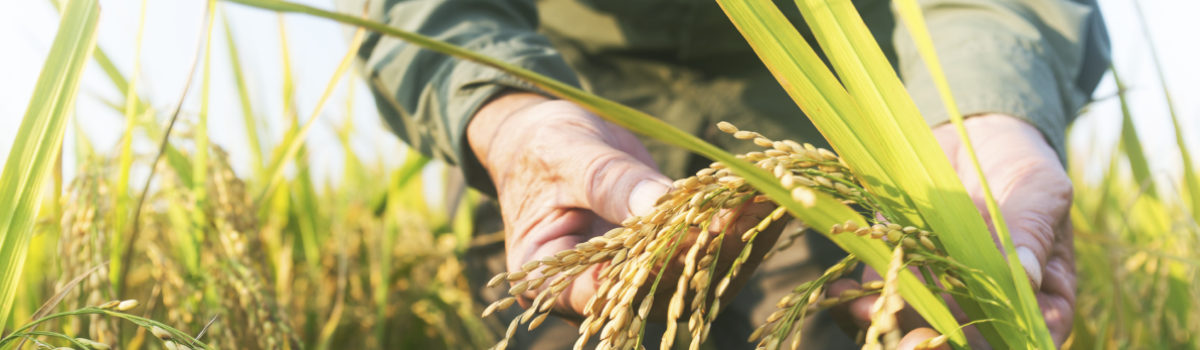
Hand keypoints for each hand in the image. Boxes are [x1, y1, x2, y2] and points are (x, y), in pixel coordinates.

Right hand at [468, 92, 784, 320]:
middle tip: (754, 211)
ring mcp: (635, 281)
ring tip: (774, 199)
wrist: (547, 140)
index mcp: (551, 279)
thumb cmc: (542, 146)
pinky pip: (705, 254)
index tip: (694, 236)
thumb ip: (609, 183)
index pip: (605, 291)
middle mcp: (597, 294)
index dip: (652, 269)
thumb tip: (659, 205)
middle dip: (711, 251)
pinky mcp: (665, 260)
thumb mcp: (566, 155)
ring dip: (738, 241)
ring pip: (694, 279)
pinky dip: (737, 227)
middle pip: (660, 290)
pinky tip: (765, 198)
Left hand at [829, 114, 1074, 348]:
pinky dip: (855, 303)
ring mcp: (938, 292)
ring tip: (866, 314)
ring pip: (912, 328)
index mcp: (1035, 298)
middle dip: (930, 345)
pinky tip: (841, 295)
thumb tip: (1026, 274)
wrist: (972, 134)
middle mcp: (985, 305)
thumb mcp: (1039, 191)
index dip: (990, 347)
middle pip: (961, 344)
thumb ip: (1032, 230)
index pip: (1020, 339)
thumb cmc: (1021, 164)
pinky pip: (877, 299)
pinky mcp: (898, 271)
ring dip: (887, 329)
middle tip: (907, 343)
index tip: (957, 342)